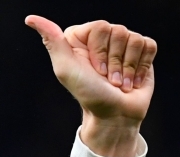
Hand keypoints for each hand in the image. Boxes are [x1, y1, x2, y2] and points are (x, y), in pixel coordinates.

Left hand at [26, 16, 156, 156]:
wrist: (114, 114)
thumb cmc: (88, 94)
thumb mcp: (65, 69)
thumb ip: (52, 41)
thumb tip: (31, 19)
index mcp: (81, 38)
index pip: (100, 27)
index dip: (99, 51)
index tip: (92, 70)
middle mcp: (102, 38)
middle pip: (119, 31)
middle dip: (113, 61)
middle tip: (105, 79)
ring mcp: (123, 44)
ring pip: (134, 39)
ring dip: (127, 67)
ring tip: (118, 82)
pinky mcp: (142, 51)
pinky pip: (149, 45)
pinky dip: (140, 66)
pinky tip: (131, 80)